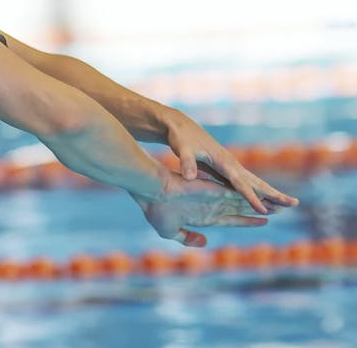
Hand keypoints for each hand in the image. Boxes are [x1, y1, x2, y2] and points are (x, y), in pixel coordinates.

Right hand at [133, 171, 283, 246]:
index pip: (231, 219)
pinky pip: (238, 195)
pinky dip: (253, 199)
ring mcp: (215, 197)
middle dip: (260, 210)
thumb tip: (204, 243)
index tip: (262, 221)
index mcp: (203, 215)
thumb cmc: (156, 210)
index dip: (247, 220)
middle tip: (280, 210)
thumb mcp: (171, 231)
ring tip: (282, 205)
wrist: (151, 193)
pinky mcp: (214, 190)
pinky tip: (267, 201)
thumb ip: (187, 238)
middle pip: (242, 209)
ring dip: (263, 204)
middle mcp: (213, 205)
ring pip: (245, 202)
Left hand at [163, 109, 298, 213]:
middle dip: (274, 194)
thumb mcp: (181, 148)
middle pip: (256, 182)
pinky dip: (257, 192)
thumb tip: (188, 176)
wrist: (181, 127)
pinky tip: (264, 200)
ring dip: (270, 193)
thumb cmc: (181, 138)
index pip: (239, 183)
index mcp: (222, 161)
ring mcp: (230, 166)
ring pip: (254, 182)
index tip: (264, 210)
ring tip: (287, 204)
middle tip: (294, 203)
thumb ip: (186, 162)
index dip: (251, 197)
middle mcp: (231, 164)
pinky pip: (245, 183)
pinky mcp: (226, 168)